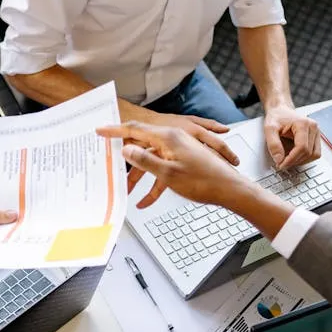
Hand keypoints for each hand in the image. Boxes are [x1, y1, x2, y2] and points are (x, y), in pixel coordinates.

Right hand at [96, 122, 261, 209]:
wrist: (231, 189)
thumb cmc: (204, 181)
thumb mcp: (168, 173)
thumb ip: (145, 160)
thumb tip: (127, 151)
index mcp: (168, 137)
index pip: (135, 130)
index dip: (115, 131)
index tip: (100, 131)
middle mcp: (173, 140)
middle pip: (141, 147)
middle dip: (126, 163)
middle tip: (109, 167)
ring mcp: (179, 151)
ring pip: (152, 162)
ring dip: (140, 178)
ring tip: (128, 193)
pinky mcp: (184, 162)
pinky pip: (163, 171)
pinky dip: (155, 185)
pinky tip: (147, 201)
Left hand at [263, 105, 320, 169]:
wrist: (281, 111)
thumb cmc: (277, 117)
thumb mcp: (269, 129)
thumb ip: (273, 144)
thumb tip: (279, 159)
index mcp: (303, 123)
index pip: (302, 147)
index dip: (291, 159)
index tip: (281, 164)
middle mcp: (313, 127)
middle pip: (308, 153)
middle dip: (294, 161)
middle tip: (282, 163)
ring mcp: (316, 132)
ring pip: (314, 155)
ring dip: (301, 161)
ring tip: (288, 159)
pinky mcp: (316, 137)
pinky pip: (315, 153)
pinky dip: (305, 158)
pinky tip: (295, 156)